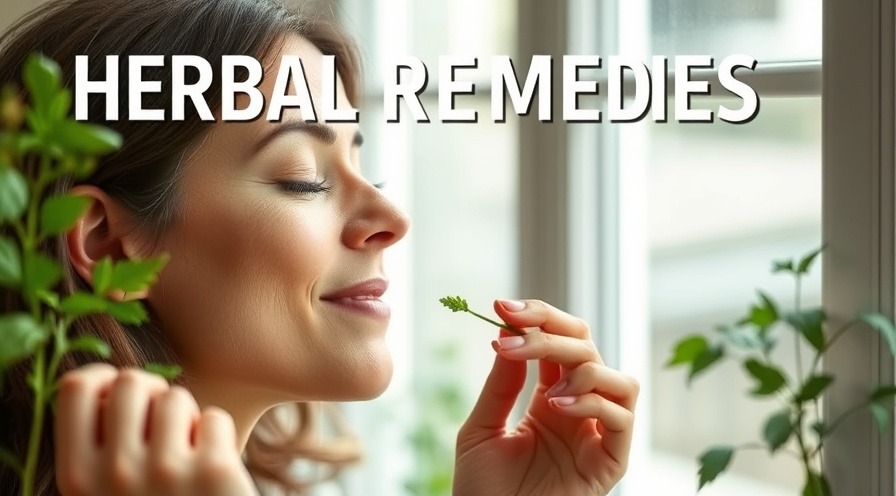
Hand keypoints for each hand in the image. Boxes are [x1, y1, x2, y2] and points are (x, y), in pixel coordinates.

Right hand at [54, 364, 257, 495]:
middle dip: (151, 394)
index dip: (102, 379)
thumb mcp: (104, 494)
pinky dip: (218, 437)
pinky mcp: (214, 471)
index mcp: (78, 478)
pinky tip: (213, 469)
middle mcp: (116, 474)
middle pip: (131, 382)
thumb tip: (112, 380)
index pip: (74, 388)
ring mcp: (166, 472)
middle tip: (163, 423)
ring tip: (187, 454)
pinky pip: (214, 418)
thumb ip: (100, 447)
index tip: (118, 391)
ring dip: (187, 419)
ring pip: (177, 397)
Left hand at [453, 299, 638, 495]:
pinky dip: (593, 403)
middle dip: (553, 331)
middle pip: (588, 349)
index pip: (559, 342)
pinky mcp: (611, 462)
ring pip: (617, 379)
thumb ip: (501, 384)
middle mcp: (579, 410)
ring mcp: (597, 435)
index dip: (537, 318)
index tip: (502, 306)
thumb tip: (513, 333)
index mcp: (549, 398)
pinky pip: (622, 419)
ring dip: (581, 367)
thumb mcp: (481, 428)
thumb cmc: (482, 490)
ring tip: (543, 386)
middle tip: (513, 327)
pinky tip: (554, 406)